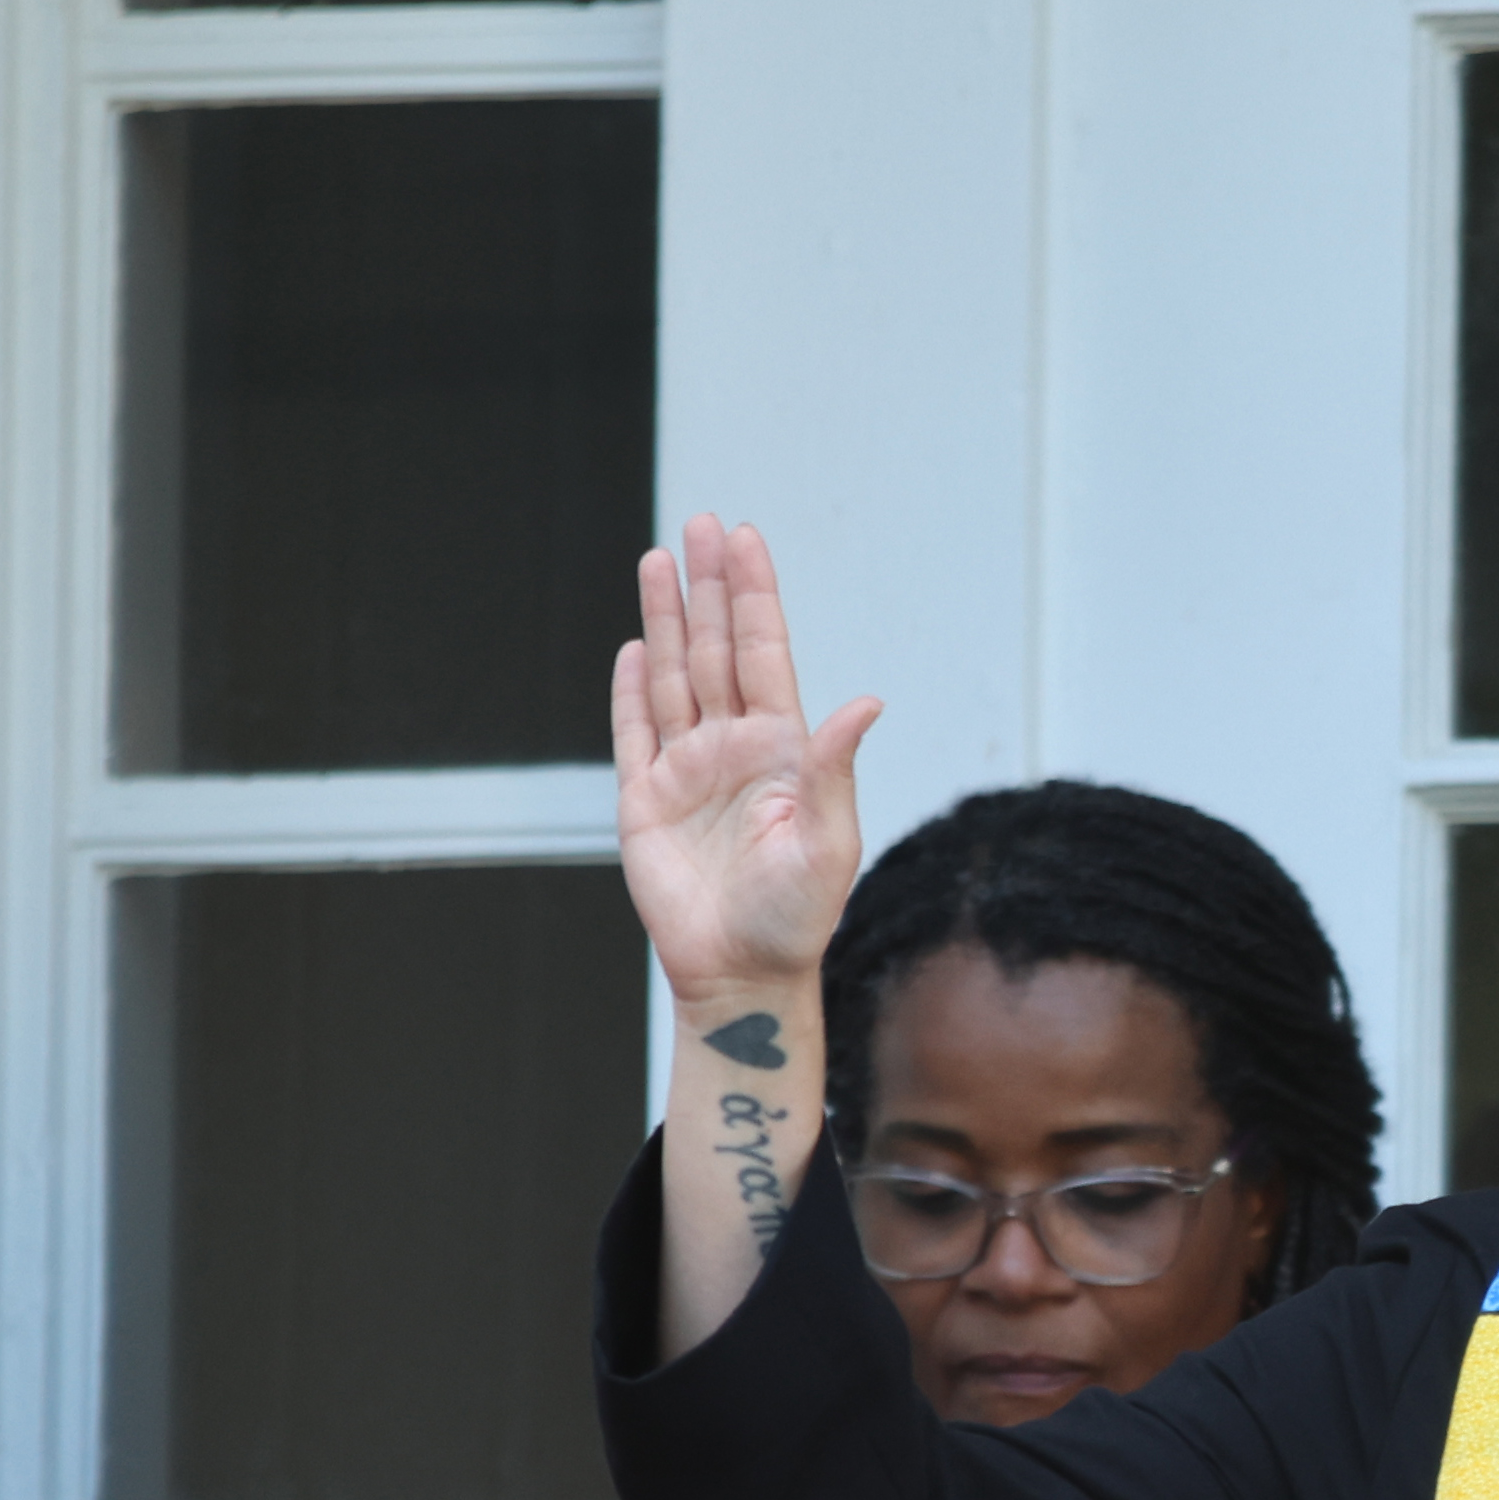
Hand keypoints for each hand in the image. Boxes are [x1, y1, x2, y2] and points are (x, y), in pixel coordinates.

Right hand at [614, 516, 879, 1013]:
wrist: (742, 974)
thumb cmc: (797, 917)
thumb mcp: (830, 841)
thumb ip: (836, 768)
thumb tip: (865, 702)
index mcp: (782, 750)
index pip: (765, 653)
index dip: (755, 595)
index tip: (746, 539)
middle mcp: (733, 749)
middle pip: (717, 649)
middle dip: (709, 587)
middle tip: (700, 525)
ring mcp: (686, 771)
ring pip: (674, 677)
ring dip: (668, 619)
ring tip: (659, 560)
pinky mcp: (645, 801)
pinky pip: (635, 732)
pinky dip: (633, 689)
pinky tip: (636, 647)